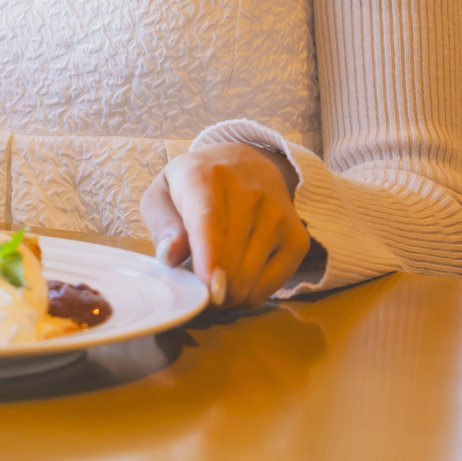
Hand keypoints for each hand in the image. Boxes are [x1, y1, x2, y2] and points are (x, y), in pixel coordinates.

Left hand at [140, 144, 310, 310]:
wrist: (248, 165)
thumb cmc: (197, 185)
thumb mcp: (164, 193)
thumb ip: (163, 224)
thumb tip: (171, 255)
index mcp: (206, 178)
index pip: (209, 220)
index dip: (210, 255)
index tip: (209, 285)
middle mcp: (251, 195)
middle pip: (231, 262)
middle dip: (207, 289)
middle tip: (194, 284)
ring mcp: (279, 218)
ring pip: (250, 282)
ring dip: (227, 295)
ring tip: (214, 278)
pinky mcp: (298, 241)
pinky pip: (271, 288)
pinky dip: (249, 295)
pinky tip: (238, 277)